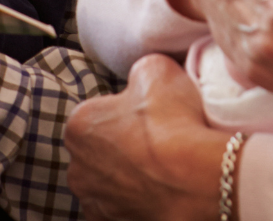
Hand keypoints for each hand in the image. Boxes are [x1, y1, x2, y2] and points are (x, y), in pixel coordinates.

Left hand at [66, 54, 228, 220]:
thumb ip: (138, 71)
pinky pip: (123, 204)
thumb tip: (141, 78)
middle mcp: (77, 167)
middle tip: (156, 134)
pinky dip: (139, 195)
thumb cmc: (172, 121)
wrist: (194, 178)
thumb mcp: (155, 68)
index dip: (125, 106)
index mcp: (79, 124)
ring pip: (109, 178)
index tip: (148, 108)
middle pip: (100, 147)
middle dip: (121, 141)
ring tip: (163, 162)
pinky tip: (161, 184)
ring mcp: (94, 202)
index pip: (98, 110)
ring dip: (128, 171)